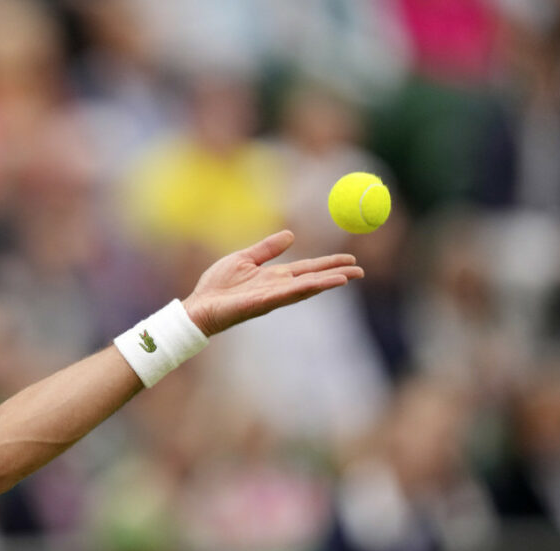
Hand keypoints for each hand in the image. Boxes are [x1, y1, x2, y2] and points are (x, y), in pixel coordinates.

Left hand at [182, 230, 363, 335]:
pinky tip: (319, 284)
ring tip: (348, 277)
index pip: (308, 269)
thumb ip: (267, 249)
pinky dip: (304, 289)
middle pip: (313, 279)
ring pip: (305, 288)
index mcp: (275, 277)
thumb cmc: (217, 286)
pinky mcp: (261, 303)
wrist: (199, 306)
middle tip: (360, 270)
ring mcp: (272, 297)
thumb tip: (291, 235)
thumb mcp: (244, 258)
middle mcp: (278, 288)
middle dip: (337, 274)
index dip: (328, 264)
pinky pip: (287, 294)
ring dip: (327, 282)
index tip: (349, 259)